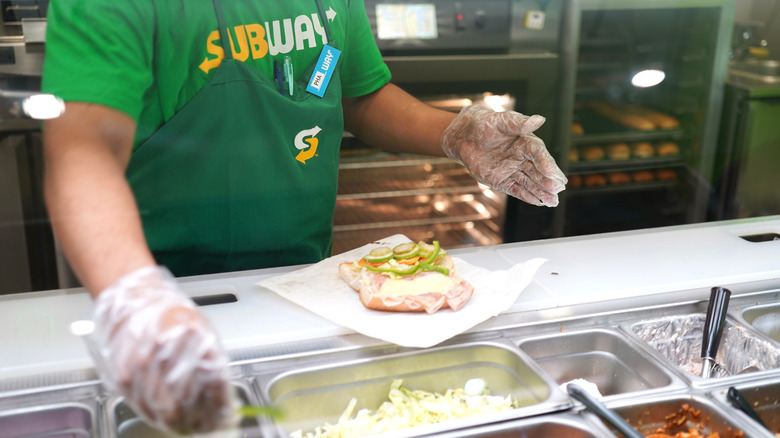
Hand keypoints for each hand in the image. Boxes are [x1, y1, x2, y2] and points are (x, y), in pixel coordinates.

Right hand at [87, 266, 238, 432]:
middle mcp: (165, 353)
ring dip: (183, 425)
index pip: (213, 383)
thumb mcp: (203, 330)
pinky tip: (171, 420)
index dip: (222, 406)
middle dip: (204, 420)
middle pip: (190, 402)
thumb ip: (214, 362)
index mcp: (192, 336)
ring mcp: (142, 366)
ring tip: (194, 427)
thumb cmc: (170, 314)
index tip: (227, 417)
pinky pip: (144, 409)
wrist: (134, 300)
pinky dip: (159, 419)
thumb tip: (224, 396)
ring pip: (166, 413)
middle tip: (212, 427)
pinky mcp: (124, 378)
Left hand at [441, 106, 566, 206]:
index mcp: (525, 142)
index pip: (539, 154)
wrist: (463, 136)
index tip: (552, 173)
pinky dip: (527, 196)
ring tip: (553, 201)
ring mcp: (512, 170)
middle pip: (538, 171)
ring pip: (530, 183)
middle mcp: (522, 158)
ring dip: (541, 192)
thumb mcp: (501, 121)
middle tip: (558, 190)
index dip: (546, 164)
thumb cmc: (484, 123)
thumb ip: (519, 123)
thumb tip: (540, 119)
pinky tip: (538, 202)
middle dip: (548, 181)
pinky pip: (516, 190)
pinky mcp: (502, 181)